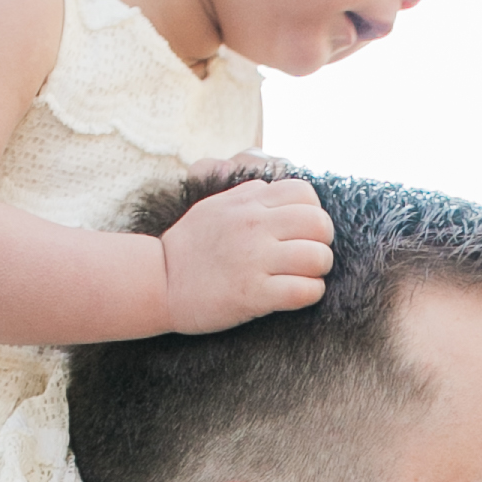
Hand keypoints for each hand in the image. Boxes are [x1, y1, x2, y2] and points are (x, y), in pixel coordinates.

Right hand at [158, 178, 333, 331]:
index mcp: (249, 202)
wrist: (158, 282)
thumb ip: (248, 194)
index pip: (306, 194)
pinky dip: (310, 294)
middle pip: (319, 224)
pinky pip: (305, 291)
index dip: (313, 213)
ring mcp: (255, 260)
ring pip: (318, 258)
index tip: (303, 231)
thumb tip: (271, 186)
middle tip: (309, 256)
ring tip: (304, 276)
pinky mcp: (254, 295)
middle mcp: (255, 226)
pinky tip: (297, 295)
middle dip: (322, 242)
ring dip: (318, 270)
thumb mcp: (215, 206)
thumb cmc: (189, 245)